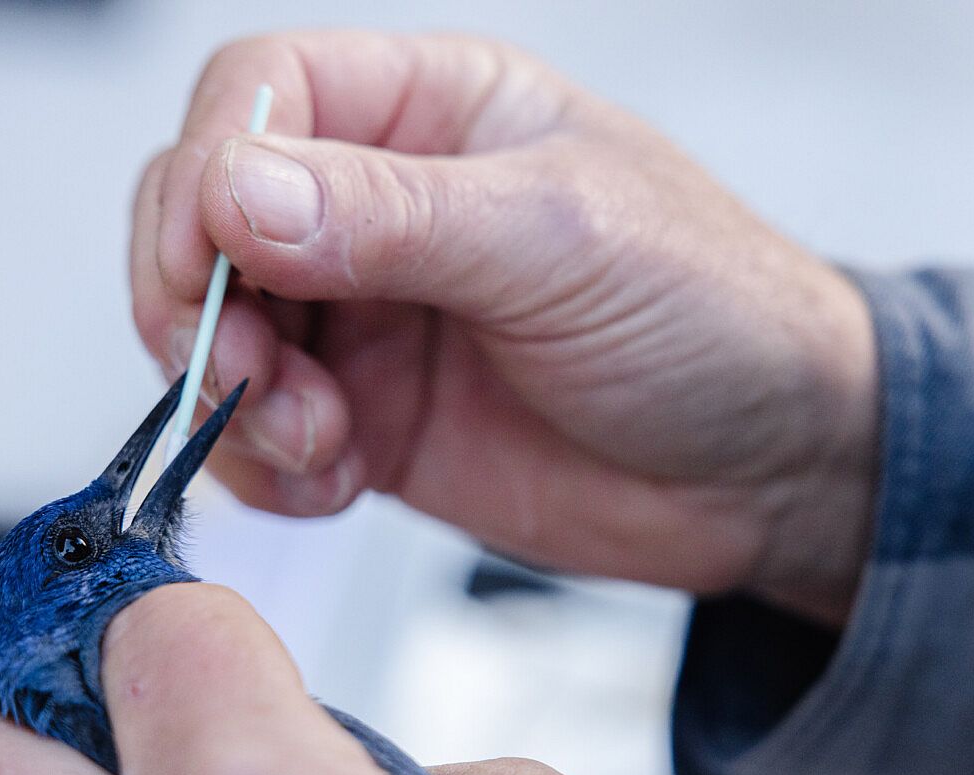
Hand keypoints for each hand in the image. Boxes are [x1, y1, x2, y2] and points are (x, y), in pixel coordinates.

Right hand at [131, 32, 876, 625]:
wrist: (773, 471)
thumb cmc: (713, 314)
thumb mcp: (562, 240)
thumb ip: (395, 218)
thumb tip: (237, 192)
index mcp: (436, 113)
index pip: (259, 96)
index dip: (207, 172)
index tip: (211, 260)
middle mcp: (386, 209)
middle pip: (207, 218)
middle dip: (200, 302)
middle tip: (244, 374)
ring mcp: (372, 318)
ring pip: (220, 336)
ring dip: (235, 398)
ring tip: (318, 440)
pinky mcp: (373, 420)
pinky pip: (266, 439)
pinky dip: (271, 469)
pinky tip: (338, 480)